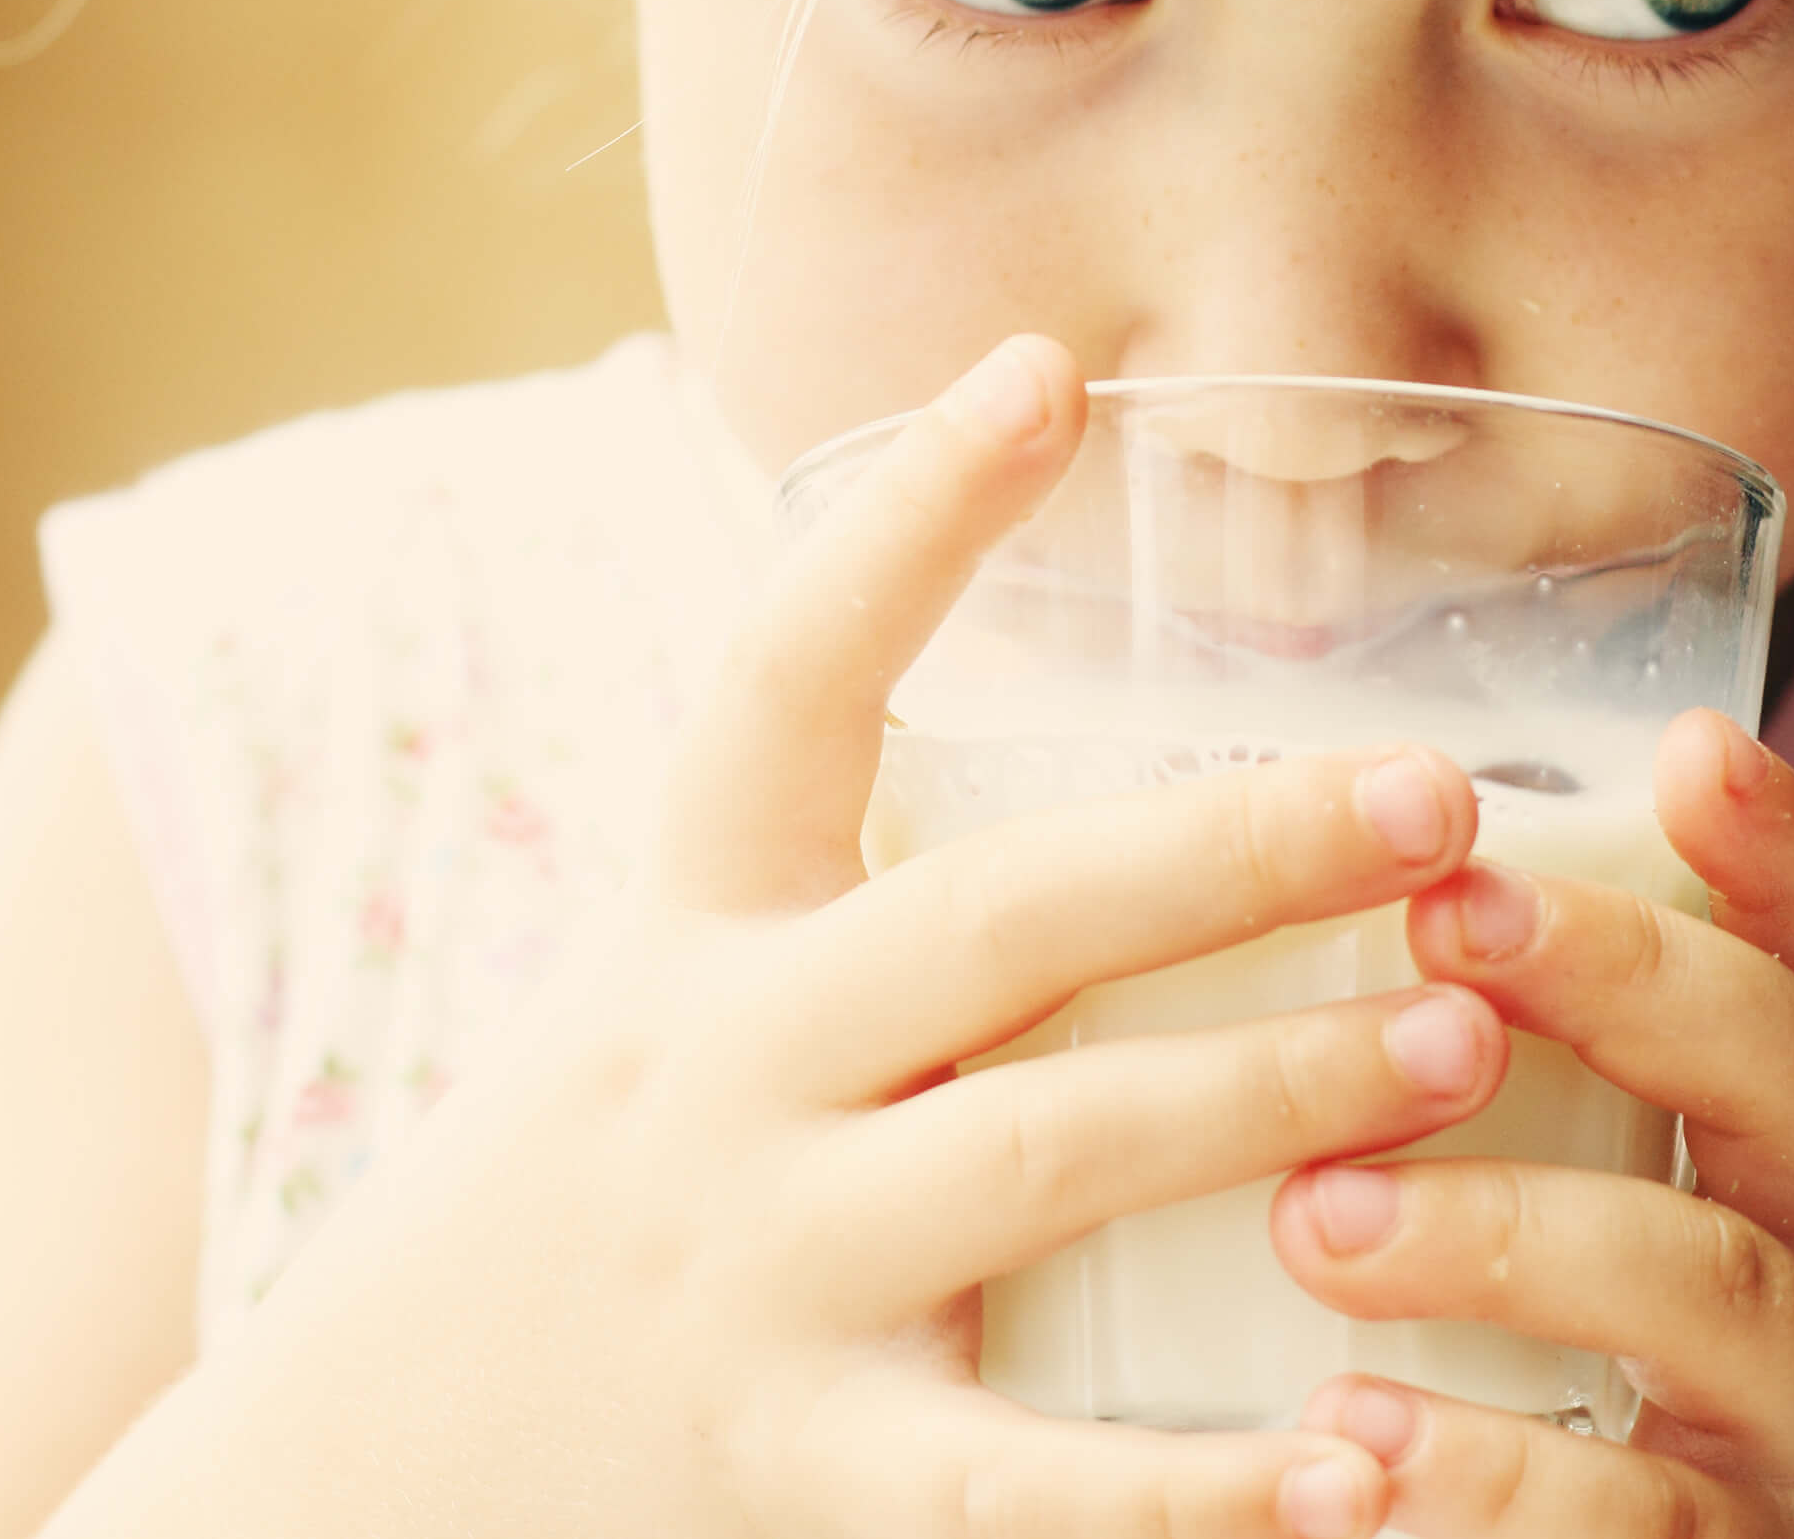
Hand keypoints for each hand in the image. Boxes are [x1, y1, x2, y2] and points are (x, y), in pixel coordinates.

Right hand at [50, 337, 1492, 1538]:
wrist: (333, 1493)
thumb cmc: (578, 1210)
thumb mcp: (660, 1010)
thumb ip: (833, 903)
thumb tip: (1068, 754)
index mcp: (692, 935)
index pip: (780, 680)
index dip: (907, 518)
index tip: (1052, 367)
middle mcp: (717, 1074)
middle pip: (991, 917)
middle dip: (1226, 846)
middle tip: (1436, 794)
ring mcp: (755, 1278)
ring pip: (1035, 1156)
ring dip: (1259, 1089)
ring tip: (1460, 1036)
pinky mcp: (794, 1476)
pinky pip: (1015, 1485)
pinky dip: (1194, 1491)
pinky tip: (1364, 1462)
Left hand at [1273, 710, 1793, 1536]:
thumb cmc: (1527, 1414)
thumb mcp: (1546, 1236)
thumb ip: (1481, 1094)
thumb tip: (1313, 902)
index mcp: (1780, 1173)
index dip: (1782, 855)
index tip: (1688, 744)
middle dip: (1628, 975)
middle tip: (1447, 915)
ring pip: (1718, 1291)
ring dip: (1514, 1230)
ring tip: (1320, 1217)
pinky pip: (1640, 1517)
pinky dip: (1491, 1473)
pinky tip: (1345, 1444)